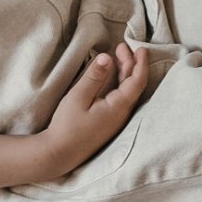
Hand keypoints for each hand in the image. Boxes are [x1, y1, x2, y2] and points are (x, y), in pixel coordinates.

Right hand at [39, 43, 148, 175]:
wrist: (60, 154)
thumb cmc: (67, 126)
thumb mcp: (78, 97)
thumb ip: (94, 76)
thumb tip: (106, 57)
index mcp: (118, 107)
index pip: (137, 81)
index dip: (141, 63)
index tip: (141, 48)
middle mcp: (122, 114)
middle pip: (133, 84)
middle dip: (130, 63)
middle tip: (122, 46)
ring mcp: (116, 119)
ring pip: (127, 91)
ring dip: (125, 72)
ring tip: (118, 56)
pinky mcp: (109, 122)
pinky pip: (120, 97)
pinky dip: (119, 82)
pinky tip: (111, 76)